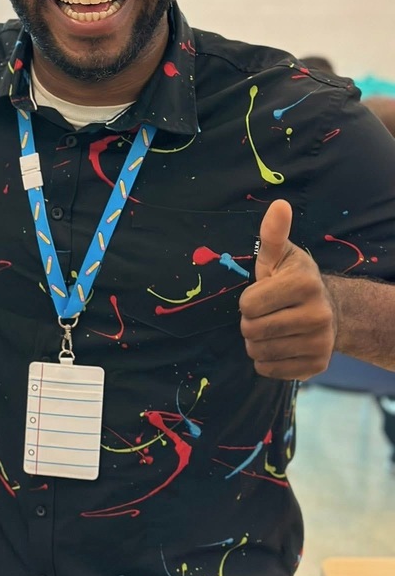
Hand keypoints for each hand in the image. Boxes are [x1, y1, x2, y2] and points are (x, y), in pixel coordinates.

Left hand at [239, 199, 336, 379]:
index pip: (248, 305)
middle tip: (264, 314)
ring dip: (255, 342)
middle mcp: (317, 315)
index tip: (261, 295)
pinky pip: (269, 370)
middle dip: (249, 322)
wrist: (327, 310)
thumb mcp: (279, 256)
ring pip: (258, 352)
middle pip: (252, 330)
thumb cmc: (291, 280)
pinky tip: (278, 345)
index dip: (248, 301)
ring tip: (270, 329)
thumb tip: (279, 205)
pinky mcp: (316, 365)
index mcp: (305, 284)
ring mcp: (319, 343)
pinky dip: (265, 361)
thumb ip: (272, 234)